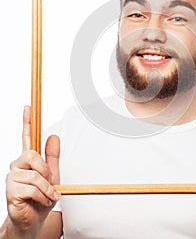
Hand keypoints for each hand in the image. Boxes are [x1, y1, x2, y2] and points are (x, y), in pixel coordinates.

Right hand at [5, 106, 60, 237]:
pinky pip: (32, 188)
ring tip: (47, 195)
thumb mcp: (53, 175)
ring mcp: (12, 177)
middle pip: (32, 155)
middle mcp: (18, 165)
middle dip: (45, 170)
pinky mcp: (10, 190)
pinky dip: (42, 196)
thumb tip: (54, 136)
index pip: (27, 137)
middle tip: (50, 182)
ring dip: (46, 187)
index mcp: (29, 159)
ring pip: (34, 175)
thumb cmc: (42, 197)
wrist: (34, 220)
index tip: (27, 107)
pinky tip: (40, 201)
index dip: (27, 122)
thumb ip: (53, 156)